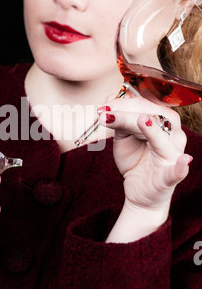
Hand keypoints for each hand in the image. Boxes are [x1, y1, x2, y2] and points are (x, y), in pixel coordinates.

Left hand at [98, 97, 191, 240]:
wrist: (139, 190)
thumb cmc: (135, 160)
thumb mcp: (123, 137)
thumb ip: (119, 119)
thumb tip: (109, 98)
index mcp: (164, 121)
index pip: (144, 105)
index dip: (123, 104)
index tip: (103, 106)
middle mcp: (173, 135)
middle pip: (153, 117)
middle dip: (127, 113)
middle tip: (104, 113)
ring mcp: (173, 155)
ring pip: (162, 138)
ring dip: (150, 129)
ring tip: (141, 120)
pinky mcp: (171, 176)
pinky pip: (178, 171)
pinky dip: (181, 166)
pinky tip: (184, 161)